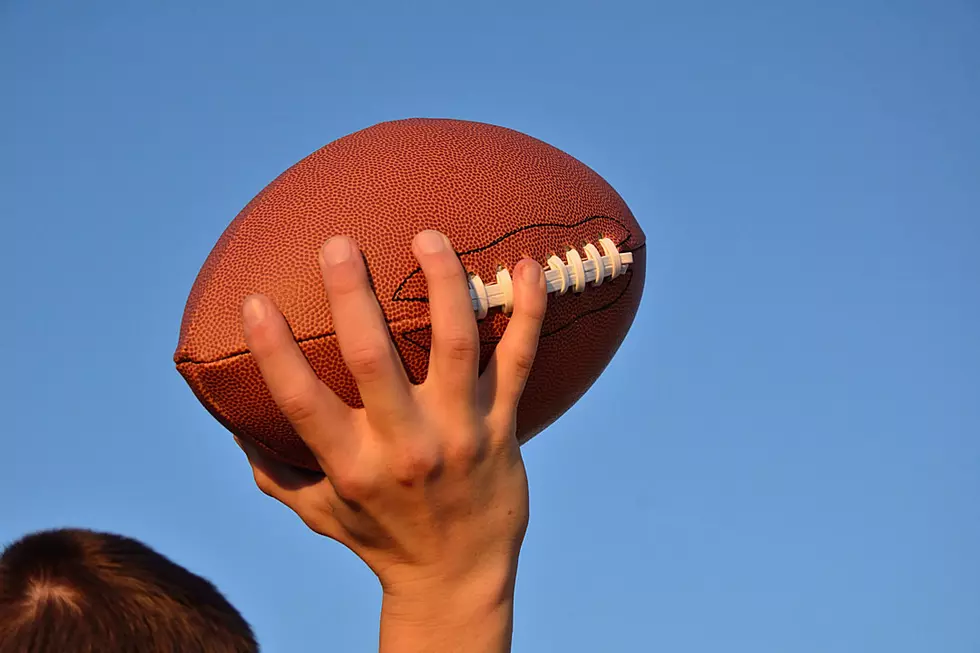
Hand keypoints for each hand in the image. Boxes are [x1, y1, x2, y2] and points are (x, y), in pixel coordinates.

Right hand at [236, 230, 546, 651]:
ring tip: (429, 235)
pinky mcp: (503, 426)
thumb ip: (274, 470)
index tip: (255, 300)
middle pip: (374, 360)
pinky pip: (521, 361)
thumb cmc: (380, 537)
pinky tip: (525, 266)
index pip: (302, 401)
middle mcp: (406, 446)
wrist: (457, 576)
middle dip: (352, 296)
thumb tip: (230, 419)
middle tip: (338, 241)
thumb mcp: (317, 512)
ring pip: (456, 344)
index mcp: (352, 465)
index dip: (274, 351)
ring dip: (443, 284)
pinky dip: (528, 312)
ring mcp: (460, 432)